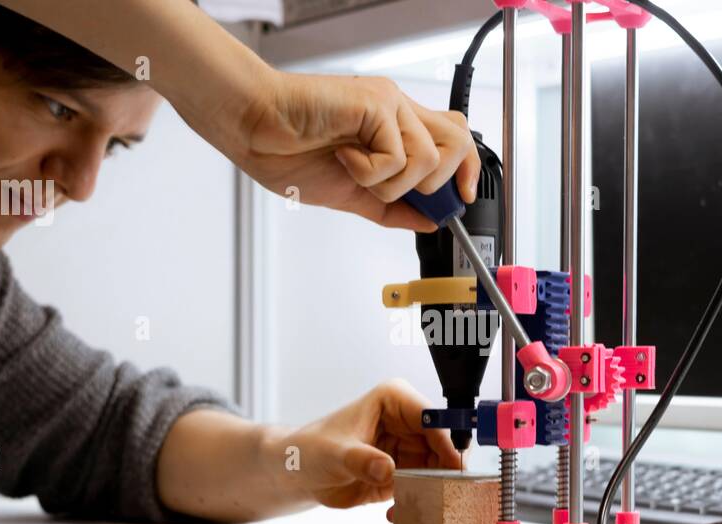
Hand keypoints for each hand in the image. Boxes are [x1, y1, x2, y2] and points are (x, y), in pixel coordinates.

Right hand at [237, 72, 481, 231]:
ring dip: (392, 184)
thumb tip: (430, 222)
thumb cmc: (288, 152)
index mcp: (395, 129)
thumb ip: (393, 208)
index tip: (460, 200)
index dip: (467, 171)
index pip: (455, 140)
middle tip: (397, 192)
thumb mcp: (352, 195)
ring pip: (431, 158)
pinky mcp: (376, 104)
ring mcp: (389, 105)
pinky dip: (370, 172)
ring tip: (356, 172)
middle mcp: (398, 111)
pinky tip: (343, 157)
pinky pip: (399, 156)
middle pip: (460, 140)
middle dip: (436, 183)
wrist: (254, 129)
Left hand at [265, 379, 462, 509]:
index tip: (451, 468)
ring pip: (438, 469)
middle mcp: (406, 421)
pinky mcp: (404, 472)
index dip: (446, 442)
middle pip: (443, 445)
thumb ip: (361, 460)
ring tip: (416, 506)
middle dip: (443, 472)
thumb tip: (387, 468)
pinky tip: (394, 513)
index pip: (432, 418)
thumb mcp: (334, 455)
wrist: (298, 474)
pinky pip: (424, 487)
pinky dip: (416, 502)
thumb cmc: (311, 451)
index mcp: (394, 400)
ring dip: (430, 491)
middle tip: (440, 496)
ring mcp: (407, 448)